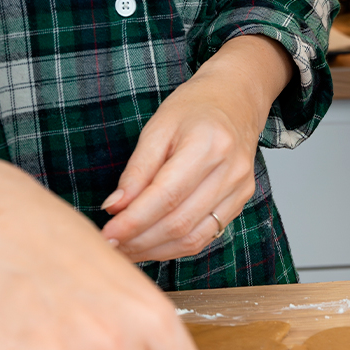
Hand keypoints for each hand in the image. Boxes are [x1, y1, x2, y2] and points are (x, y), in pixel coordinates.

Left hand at [101, 35, 292, 262]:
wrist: (237, 100)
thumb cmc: (194, 108)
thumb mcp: (157, 128)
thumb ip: (137, 170)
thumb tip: (115, 208)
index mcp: (208, 145)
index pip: (166, 196)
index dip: (134, 221)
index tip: (107, 233)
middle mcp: (230, 170)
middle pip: (179, 222)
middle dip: (139, 240)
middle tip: (110, 245)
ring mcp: (240, 188)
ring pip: (193, 237)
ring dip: (155, 250)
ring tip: (127, 249)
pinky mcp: (241, 200)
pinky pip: (206, 235)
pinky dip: (175, 246)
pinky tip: (152, 244)